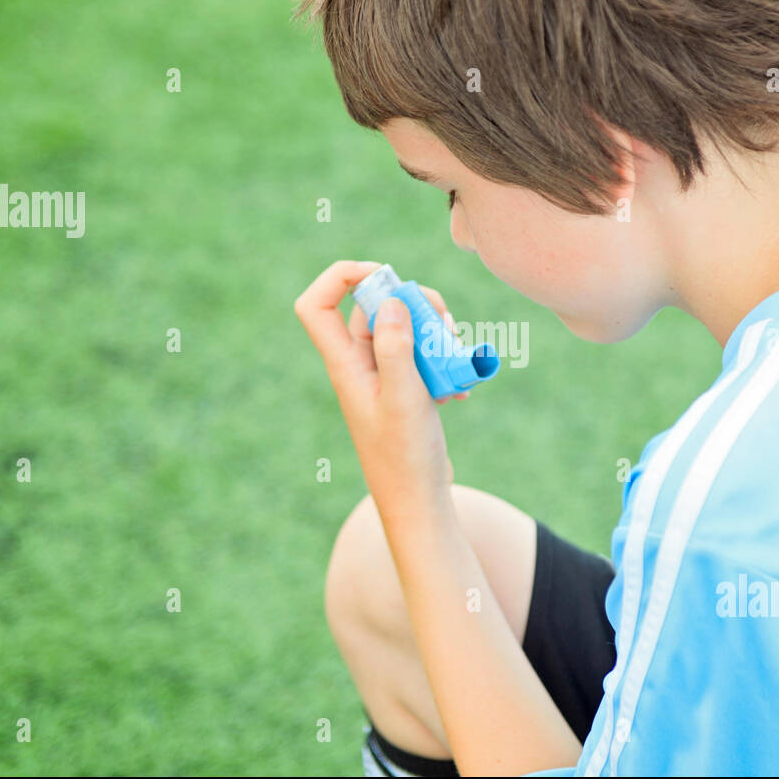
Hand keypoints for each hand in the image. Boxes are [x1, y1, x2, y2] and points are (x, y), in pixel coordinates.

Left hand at [293, 260, 468, 521]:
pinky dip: (443, 361)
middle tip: (444, 320)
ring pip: (403, 331)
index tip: (384, 276)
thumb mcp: (405, 398)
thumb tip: (389, 300)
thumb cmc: (405, 456)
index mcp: (345, 365)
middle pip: (373, 309)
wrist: (418, 501)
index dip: (341, 277)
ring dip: (434, 333)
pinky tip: (460, 387)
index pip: (317, 305)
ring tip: (457, 354)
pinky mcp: (403, 390)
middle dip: (412, 304)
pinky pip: (420, 357)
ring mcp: (381, 378)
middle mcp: (358, 366)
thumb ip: (396, 348)